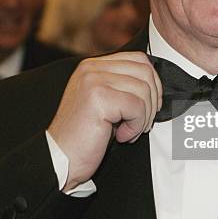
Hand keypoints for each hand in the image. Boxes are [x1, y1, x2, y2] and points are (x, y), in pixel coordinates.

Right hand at [48, 52, 161, 191]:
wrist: (61, 160)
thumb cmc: (84, 136)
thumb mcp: (104, 102)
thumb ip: (123, 86)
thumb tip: (155, 84)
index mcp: (93, 66)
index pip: (139, 59)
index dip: (153, 82)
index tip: (151, 104)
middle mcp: (91, 68)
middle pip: (145, 71)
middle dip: (153, 100)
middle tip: (143, 122)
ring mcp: (93, 80)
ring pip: (144, 89)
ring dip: (144, 116)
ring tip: (129, 130)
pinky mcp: (98, 98)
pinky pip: (137, 106)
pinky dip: (136, 126)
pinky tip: (122, 136)